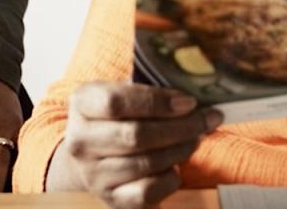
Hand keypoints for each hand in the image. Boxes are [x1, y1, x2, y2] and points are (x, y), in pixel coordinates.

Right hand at [47, 82, 220, 208]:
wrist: (89, 157)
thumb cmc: (115, 118)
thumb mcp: (121, 92)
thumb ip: (150, 89)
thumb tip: (194, 91)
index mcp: (82, 104)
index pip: (116, 102)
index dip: (157, 102)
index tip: (188, 102)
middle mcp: (80, 141)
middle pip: (136, 135)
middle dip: (180, 127)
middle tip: (206, 119)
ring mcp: (93, 174)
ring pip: (147, 163)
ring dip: (180, 149)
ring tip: (196, 138)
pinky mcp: (110, 199)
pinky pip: (148, 192)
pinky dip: (170, 178)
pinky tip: (176, 165)